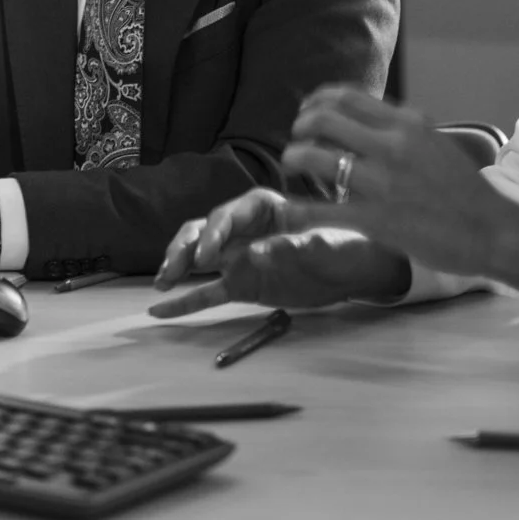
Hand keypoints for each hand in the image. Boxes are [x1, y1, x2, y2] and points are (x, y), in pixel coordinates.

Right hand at [148, 188, 410, 317]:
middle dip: (183, 248)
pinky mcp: (243, 284)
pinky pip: (208, 293)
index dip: (212, 233)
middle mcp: (242, 229)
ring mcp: (239, 257)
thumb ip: (295, 247)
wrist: (359, 271)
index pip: (226, 215)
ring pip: (196, 257)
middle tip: (174, 270)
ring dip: (176, 266)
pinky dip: (184, 302)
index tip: (206, 255)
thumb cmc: (347, 246)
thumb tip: (258, 254)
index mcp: (261, 208)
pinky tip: (159, 311)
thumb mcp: (328, 243)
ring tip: (161, 283)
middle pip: (201, 232)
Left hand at [281, 86, 518, 294]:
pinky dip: (297, 212)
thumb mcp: (434, 143)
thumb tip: (363, 121)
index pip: (345, 97)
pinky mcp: (376, 218)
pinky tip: (288, 214)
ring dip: (293, 160)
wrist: (494, 231)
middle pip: (321, 120)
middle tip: (297, 141)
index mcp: (406, 123)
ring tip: (292, 169)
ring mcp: (382, 182)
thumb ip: (399, 130)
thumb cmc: (465, 191)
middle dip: (299, 129)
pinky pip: (321, 210)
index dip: (315, 101)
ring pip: (313, 158)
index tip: (307, 112)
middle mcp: (391, 145)